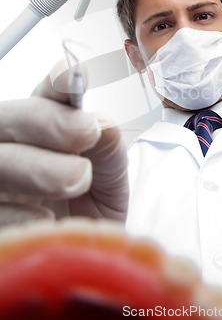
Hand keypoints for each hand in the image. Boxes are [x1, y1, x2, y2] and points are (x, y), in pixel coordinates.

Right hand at [0, 62, 127, 225]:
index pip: (45, 93)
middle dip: (45, 121)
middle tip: (87, 131)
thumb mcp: (109, 168)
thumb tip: (100, 124)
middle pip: (7, 119)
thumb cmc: (94, 197)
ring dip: (36, 167)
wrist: (85, 246)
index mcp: (42, 123)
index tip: (73, 77)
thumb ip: (106, 141)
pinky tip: (47, 217)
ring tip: (79, 177)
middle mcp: (11, 144)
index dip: (56, 83)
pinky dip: (16, 214)